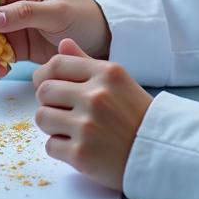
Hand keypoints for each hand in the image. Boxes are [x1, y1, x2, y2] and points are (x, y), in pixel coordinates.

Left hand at [33, 38, 152, 191]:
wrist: (156, 151)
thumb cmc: (135, 114)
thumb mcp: (117, 80)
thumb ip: (86, 62)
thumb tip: (62, 43)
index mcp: (106, 73)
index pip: (57, 64)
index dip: (46, 75)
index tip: (51, 86)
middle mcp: (96, 96)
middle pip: (44, 91)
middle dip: (48, 101)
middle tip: (62, 110)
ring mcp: (87, 126)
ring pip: (42, 117)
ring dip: (51, 124)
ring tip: (70, 128)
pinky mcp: (80, 154)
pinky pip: (50, 145)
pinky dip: (60, 147)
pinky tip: (78, 145)